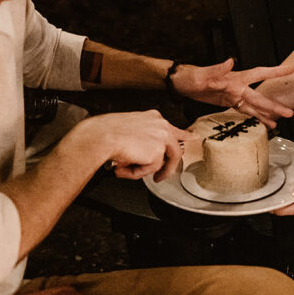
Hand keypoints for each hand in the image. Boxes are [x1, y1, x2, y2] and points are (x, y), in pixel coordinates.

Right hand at [70, 110, 188, 181]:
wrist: (100, 136)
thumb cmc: (106, 132)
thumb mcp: (129, 128)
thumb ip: (143, 137)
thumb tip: (146, 154)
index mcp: (153, 117)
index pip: (174, 129)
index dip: (185, 136)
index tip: (193, 138)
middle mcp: (161, 125)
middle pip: (176, 150)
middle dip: (167, 167)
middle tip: (160, 177)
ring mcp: (161, 138)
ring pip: (160, 163)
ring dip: (143, 170)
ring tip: (126, 167)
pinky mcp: (157, 153)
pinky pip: (149, 170)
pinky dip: (136, 172)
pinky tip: (125, 166)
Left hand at [172, 58, 293, 127]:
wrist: (180, 83)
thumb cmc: (191, 76)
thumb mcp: (203, 74)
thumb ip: (218, 69)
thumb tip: (231, 61)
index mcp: (235, 78)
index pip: (259, 73)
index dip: (275, 71)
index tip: (291, 69)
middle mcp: (238, 86)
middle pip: (260, 97)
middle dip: (274, 105)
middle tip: (290, 113)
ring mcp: (234, 95)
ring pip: (254, 106)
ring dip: (267, 113)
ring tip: (281, 121)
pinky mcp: (228, 102)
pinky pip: (245, 111)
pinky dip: (255, 117)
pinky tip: (265, 123)